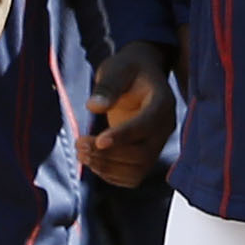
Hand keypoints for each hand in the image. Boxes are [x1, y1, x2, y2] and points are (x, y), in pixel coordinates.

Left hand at [80, 38, 174, 184]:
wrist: (140, 77)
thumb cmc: (128, 69)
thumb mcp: (117, 69)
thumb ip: (108, 86)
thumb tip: (94, 106)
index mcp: (162, 102)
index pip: (147, 125)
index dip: (124, 136)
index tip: (98, 140)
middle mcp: (164, 127)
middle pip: (143, 154)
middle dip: (109, 154)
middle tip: (79, 144)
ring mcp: (157, 144)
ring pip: (138, 169)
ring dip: (107, 167)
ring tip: (81, 153)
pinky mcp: (147, 155)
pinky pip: (133, 176)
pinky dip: (111, 175)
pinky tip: (92, 161)